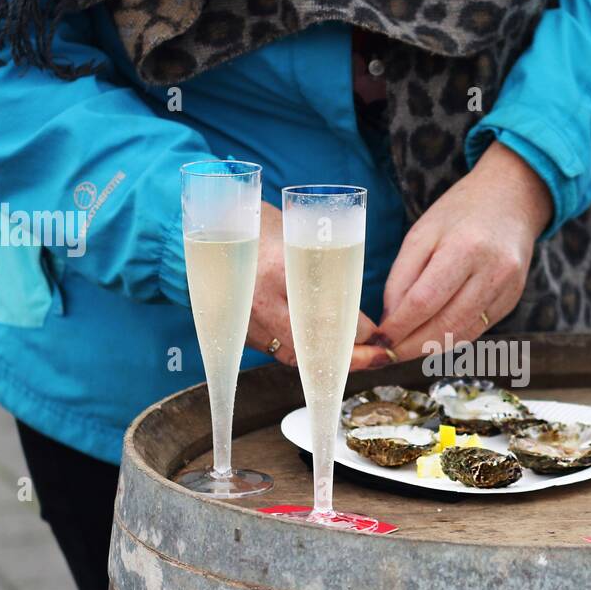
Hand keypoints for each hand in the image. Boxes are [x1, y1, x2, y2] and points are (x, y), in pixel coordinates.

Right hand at [245, 200, 388, 369]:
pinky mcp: (237, 332)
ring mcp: (243, 321)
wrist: (211, 230)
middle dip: (350, 357)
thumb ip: (324, 267)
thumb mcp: (296, 236)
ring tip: (359, 359)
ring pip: (295, 356)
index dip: (358, 330)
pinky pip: (277, 351)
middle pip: (312, 345)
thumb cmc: (261, 227)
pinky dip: (305, 356)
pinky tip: (327, 354)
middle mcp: (257, 301)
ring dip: (329, 362)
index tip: (379, 334)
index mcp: (276, 270)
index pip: (327, 313)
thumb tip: (358, 302)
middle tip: (378, 357)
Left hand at [375, 141, 550, 360]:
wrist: (512, 198)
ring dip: (428, 349)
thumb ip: (402, 277)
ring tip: (402, 350)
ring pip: (461, 335)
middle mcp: (493, 272)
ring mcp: (507, 290)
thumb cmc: (460, 212)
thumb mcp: (422, 233)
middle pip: (445, 326)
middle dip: (410, 347)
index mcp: (465, 248)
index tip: (377, 342)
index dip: (399, 328)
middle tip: (384, 355)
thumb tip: (390, 321)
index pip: (425, 301)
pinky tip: (429, 338)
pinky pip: (475, 330)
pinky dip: (449, 339)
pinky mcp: (511, 301)